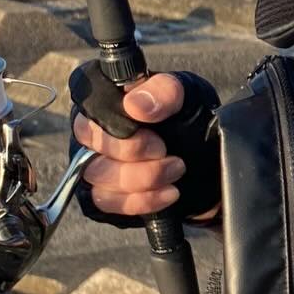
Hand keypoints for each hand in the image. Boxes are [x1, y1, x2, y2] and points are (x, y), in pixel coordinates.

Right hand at [72, 72, 190, 217]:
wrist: (205, 157)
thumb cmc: (186, 118)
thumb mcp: (186, 95)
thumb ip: (163, 91)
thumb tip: (134, 104)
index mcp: (106, 98)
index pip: (88, 105)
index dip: (116, 122)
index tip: (149, 127)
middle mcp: (92, 130)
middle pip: (91, 143)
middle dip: (133, 151)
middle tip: (164, 149)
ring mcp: (94, 163)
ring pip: (99, 174)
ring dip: (144, 176)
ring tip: (176, 168)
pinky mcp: (103, 194)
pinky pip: (108, 202)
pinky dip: (142, 199)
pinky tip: (169, 192)